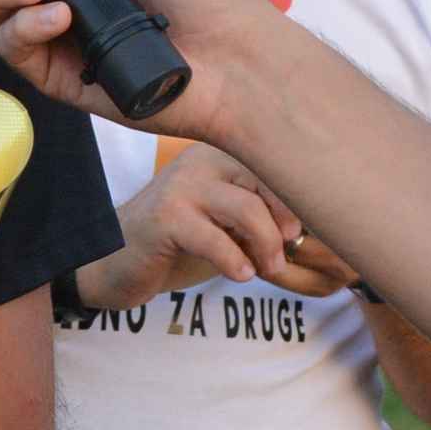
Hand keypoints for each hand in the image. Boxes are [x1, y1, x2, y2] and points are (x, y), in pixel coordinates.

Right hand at [79, 146, 353, 305]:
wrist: (115, 263)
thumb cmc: (177, 244)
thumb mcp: (224, 224)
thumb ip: (259, 217)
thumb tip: (315, 230)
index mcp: (220, 154)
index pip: (275, 165)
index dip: (298, 199)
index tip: (306, 232)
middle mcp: (202, 161)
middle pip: (267, 181)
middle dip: (286, 223)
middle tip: (289, 253)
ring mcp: (182, 187)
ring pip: (247, 208)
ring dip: (267, 245)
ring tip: (268, 269)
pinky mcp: (165, 218)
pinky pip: (214, 238)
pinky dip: (235, 261)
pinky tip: (241, 276)